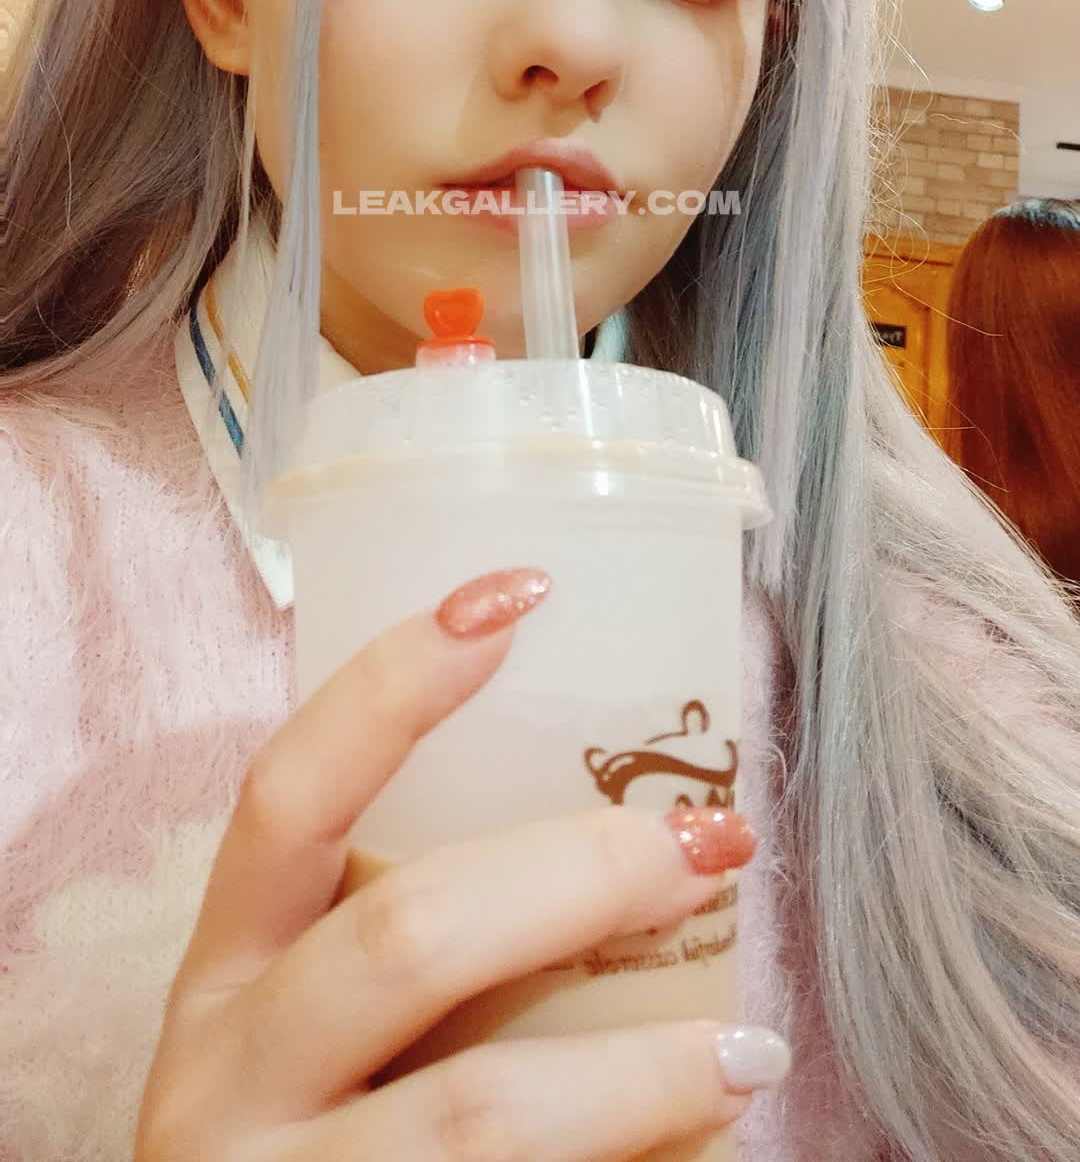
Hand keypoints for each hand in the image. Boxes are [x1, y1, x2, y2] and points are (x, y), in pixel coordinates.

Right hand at [134, 567, 789, 1158]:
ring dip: (639, 1072)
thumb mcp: (333, 1024)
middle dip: (583, 876)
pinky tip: (704, 1146)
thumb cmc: (332, 1132)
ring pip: (478, 1111)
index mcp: (225, 968)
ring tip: (748, 1050)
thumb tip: (644, 822)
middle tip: (713, 840)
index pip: (287, 790)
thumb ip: (432, 935)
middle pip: (409, 936)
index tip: (517, 593)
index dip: (393, 684)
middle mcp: (223, 1071)